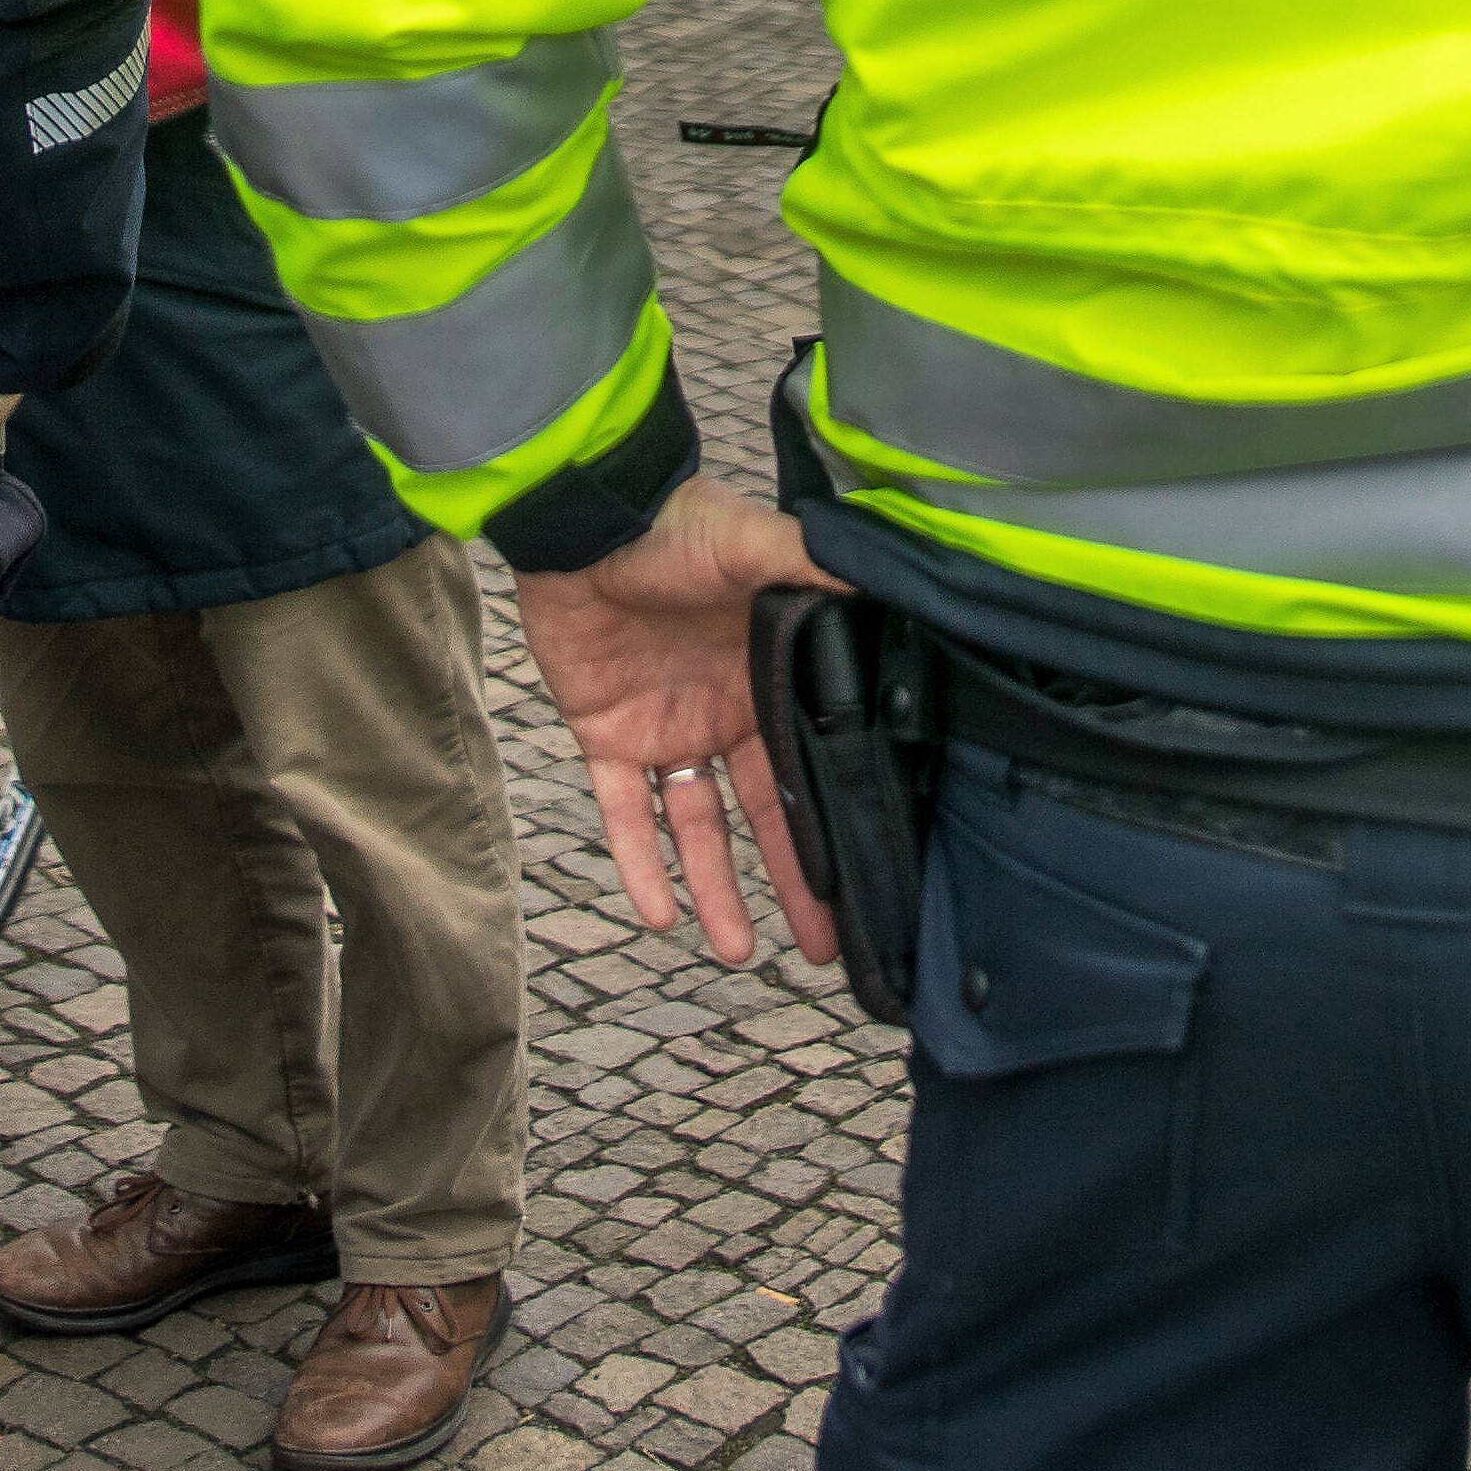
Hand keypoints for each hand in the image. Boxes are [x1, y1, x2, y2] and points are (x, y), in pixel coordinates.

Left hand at [510, 473, 841, 969]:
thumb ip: (818, 565)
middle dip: (796, 879)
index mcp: (767, 678)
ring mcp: (666, 729)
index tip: (867, 875)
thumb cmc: (673, 524)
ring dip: (716, 890)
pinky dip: (637, 864)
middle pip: (766, 812)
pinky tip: (660, 916)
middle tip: (828, 946)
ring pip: (699, 829)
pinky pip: (623, 815)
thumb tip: (890, 579)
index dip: (835, 817)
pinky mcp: (607, 736)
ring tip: (739, 951)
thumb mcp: (754, 543)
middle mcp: (724, 712)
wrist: (580, 519)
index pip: (810, 762)